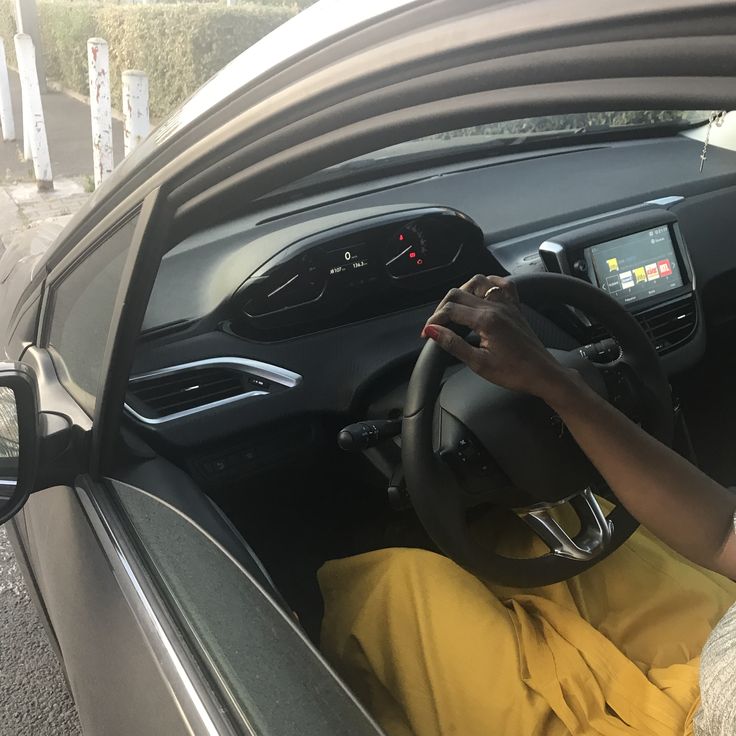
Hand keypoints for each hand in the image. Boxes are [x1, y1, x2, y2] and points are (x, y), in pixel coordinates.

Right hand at [421, 275, 574, 400]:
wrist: (543, 374)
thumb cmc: (515, 373)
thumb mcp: (479, 364)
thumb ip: (453, 344)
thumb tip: (434, 332)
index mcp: (486, 320)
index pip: (450, 310)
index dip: (433, 322)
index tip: (426, 334)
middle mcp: (496, 306)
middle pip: (459, 293)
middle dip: (442, 308)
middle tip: (436, 326)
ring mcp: (507, 304)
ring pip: (478, 282)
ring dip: (461, 292)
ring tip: (454, 310)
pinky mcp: (514, 308)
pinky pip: (500, 285)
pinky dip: (487, 285)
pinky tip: (481, 296)